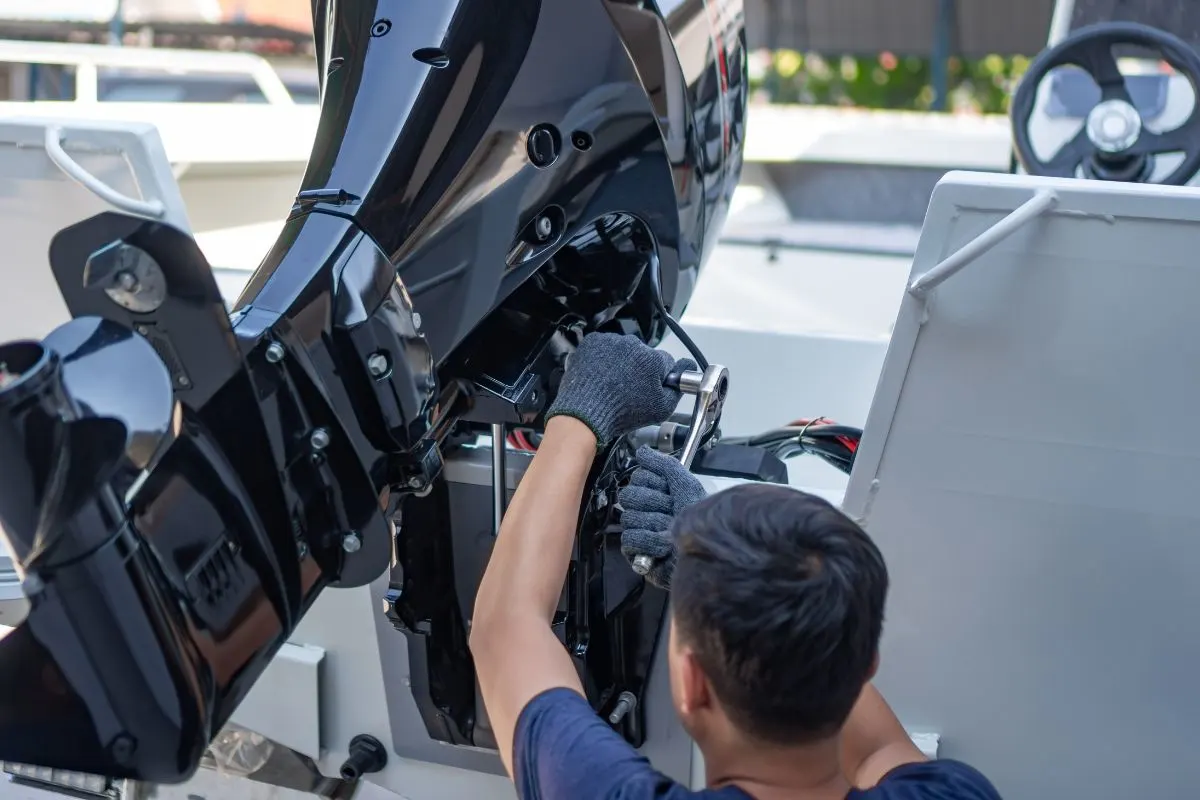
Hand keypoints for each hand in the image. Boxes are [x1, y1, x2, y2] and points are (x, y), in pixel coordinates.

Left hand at [546, 333, 696, 447]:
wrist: (585, 413)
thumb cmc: (619, 412)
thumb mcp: (662, 409)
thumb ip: (678, 388)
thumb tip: (685, 371)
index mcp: (652, 359)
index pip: (666, 362)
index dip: (659, 377)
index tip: (651, 386)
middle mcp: (633, 345)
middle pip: (644, 355)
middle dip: (640, 369)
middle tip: (629, 389)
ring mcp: (611, 342)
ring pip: (624, 351)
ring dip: (621, 362)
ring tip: (613, 384)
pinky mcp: (593, 343)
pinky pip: (604, 347)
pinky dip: (603, 358)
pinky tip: (602, 376)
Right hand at [618, 446, 706, 588]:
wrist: (707, 549)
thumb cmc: (700, 519)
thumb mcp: (686, 486)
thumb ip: (665, 465)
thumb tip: (642, 451)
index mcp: (657, 492)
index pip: (638, 477)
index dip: (654, 483)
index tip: (668, 491)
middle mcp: (646, 510)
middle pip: (630, 496)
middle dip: (653, 503)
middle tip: (669, 510)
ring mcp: (639, 530)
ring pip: (629, 517)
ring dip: (653, 524)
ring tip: (668, 530)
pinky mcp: (636, 552)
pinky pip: (629, 538)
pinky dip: (648, 541)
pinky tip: (662, 546)